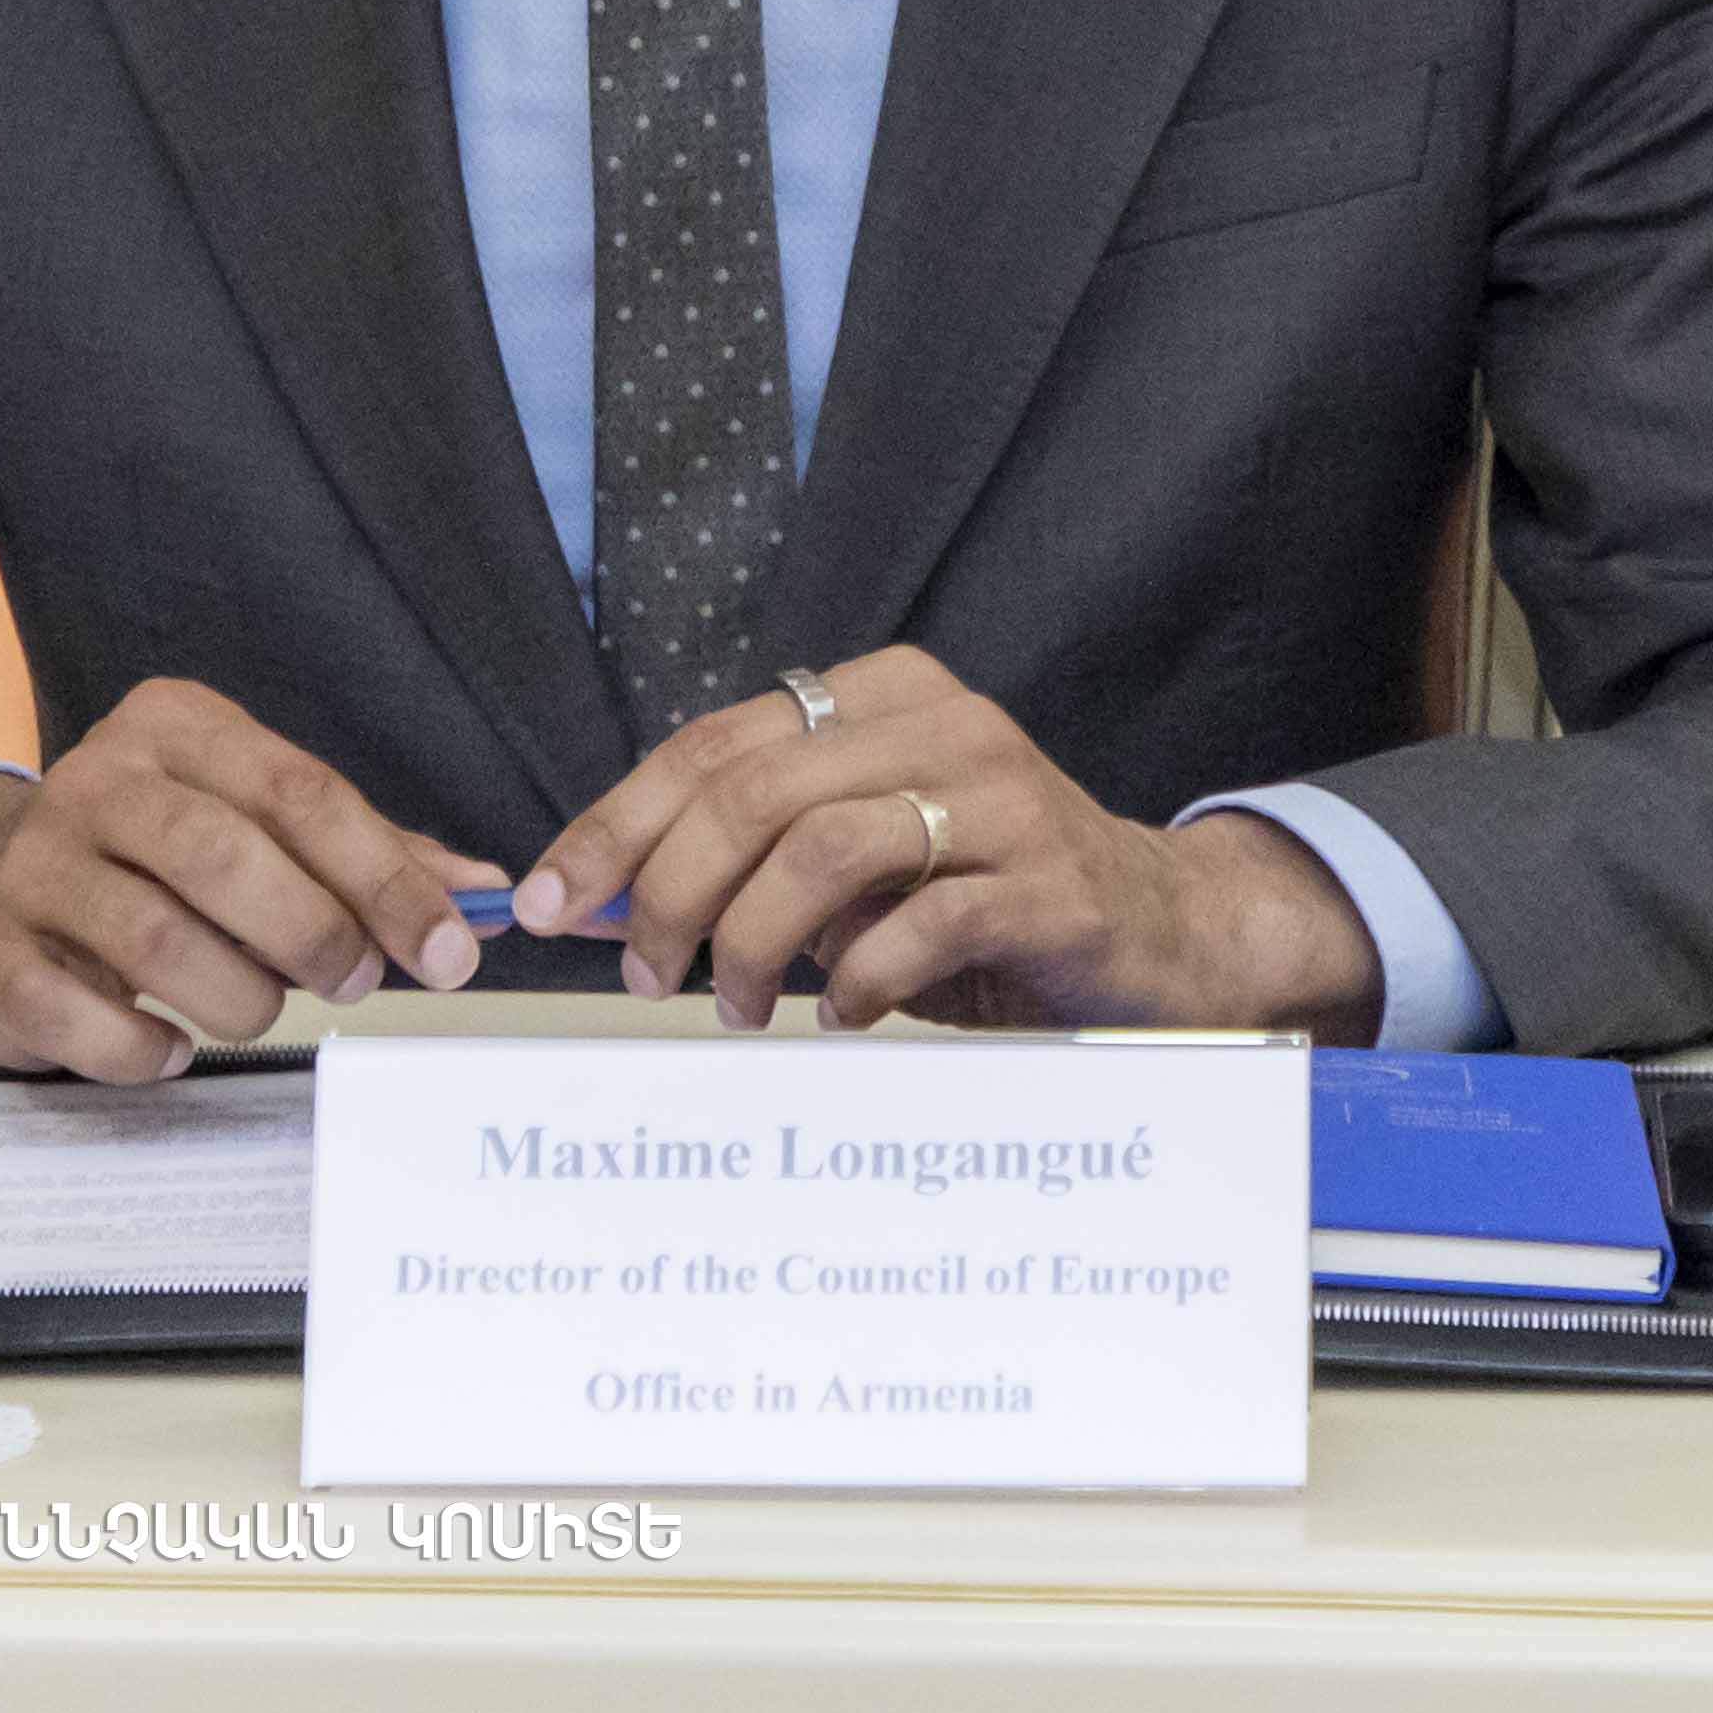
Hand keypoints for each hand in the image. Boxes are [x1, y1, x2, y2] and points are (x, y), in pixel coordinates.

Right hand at [0, 676, 501, 1080]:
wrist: (2, 879)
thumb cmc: (165, 855)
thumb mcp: (264, 827)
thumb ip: (373, 856)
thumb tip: (487, 898)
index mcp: (179, 727)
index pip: (301, 791)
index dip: (386, 877)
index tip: (450, 947)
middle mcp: (97, 780)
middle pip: (222, 853)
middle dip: (313, 933)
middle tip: (355, 982)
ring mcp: (32, 865)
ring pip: (154, 937)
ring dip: (238, 996)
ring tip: (261, 1008)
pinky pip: (78, 1014)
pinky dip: (143, 1047)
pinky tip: (169, 1046)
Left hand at [518, 646, 1394, 1038]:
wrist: (1162, 933)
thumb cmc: (985, 899)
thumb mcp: (860, 861)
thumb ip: (749, 861)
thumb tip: (595, 905)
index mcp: (886, 697)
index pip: (715, 741)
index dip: (616, 824)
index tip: (550, 903)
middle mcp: (946, 727)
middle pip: (755, 789)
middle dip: (668, 892)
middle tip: (646, 976)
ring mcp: (1005, 800)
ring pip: (823, 848)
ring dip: (751, 944)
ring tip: (739, 1008)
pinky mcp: (1049, 885)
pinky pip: (917, 929)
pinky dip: (854, 983)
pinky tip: (844, 1014)